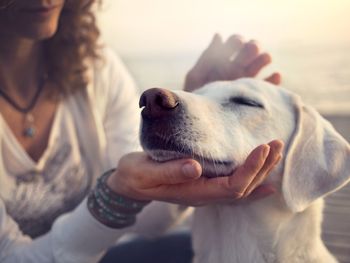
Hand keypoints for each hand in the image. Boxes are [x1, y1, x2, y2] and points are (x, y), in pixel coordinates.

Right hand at [107, 140, 282, 205]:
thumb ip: (169, 172)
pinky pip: (234, 187)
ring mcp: (205, 191)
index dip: (250, 169)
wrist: (129, 184)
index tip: (262, 148)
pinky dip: (252, 182)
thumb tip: (195, 167)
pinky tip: (267, 180)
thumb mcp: (146, 172)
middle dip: (262, 167)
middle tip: (276, 144)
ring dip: (261, 171)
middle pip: (243, 188)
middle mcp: (204, 195)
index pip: (231, 186)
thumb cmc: (136, 176)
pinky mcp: (204, 183)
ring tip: (276, 152)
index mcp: (193, 192)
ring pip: (242, 187)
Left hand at [184, 34, 280, 91]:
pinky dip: (274, 80)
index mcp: (222, 60)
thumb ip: (207, 57)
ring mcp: (246, 81)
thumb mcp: (196, 77)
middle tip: (251, 49)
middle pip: (250, 50)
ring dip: (264, 58)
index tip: (238, 43)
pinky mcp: (254, 95)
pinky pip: (268, 86)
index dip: (237, 40)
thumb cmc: (195, 98)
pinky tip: (275, 76)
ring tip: (264, 59)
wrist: (201, 120)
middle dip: (252, 46)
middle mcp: (236, 68)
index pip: (234, 43)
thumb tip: (219, 35)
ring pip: (261, 64)